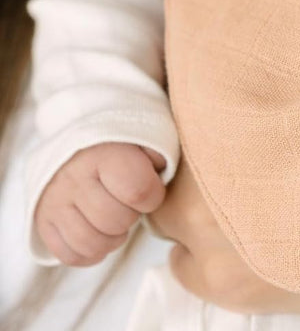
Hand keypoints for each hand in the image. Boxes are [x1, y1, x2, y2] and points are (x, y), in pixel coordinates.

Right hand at [35, 142, 166, 265]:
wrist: (76, 147)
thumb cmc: (119, 146)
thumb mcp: (143, 138)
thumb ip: (157, 154)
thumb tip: (161, 173)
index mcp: (104, 154)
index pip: (138, 192)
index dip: (153, 197)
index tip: (152, 191)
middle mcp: (75, 178)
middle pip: (115, 221)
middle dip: (132, 217)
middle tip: (131, 204)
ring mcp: (56, 202)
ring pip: (91, 244)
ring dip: (113, 238)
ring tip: (117, 220)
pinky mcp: (44, 222)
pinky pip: (70, 256)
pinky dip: (92, 253)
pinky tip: (101, 234)